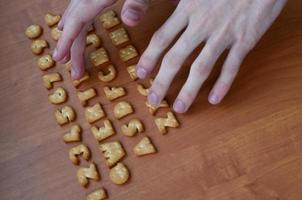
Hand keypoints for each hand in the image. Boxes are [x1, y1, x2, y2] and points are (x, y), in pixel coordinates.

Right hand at [53, 0, 149, 78]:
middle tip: (73, 70)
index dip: (69, 41)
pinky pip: (83, 7)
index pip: (78, 20)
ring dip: (72, 33)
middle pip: (75, 20)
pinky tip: (77, 23)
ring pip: (76, 13)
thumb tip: (128, 21)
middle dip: (72, 46)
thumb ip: (138, 2)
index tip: (61, 59)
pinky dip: (78, 19)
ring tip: (67, 49)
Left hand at [136, 0, 286, 112]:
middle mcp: (202, 24)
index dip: (149, 58)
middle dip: (162, 82)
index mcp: (188, 8)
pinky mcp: (245, 39)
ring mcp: (224, 33)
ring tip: (180, 107)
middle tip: (153, 100)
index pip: (162, 39)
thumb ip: (182, 6)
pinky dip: (223, 84)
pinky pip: (231, 66)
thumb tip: (169, 22)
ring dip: (189, 90)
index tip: (141, 75)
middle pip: (176, 58)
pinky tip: (215, 99)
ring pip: (202, 67)